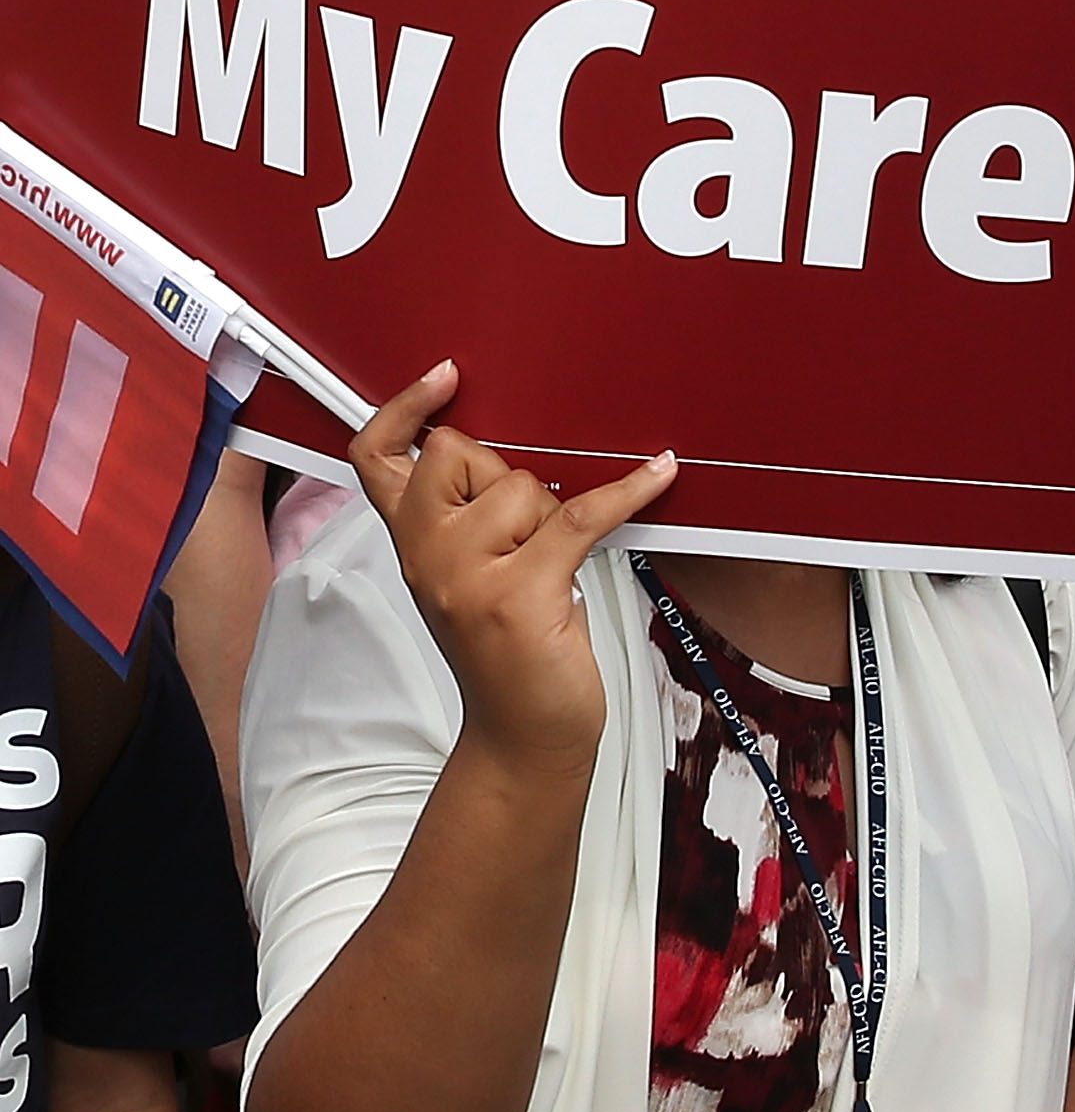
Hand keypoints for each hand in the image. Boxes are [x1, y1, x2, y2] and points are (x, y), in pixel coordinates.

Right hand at [349, 362, 676, 768]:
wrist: (524, 736)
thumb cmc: (512, 651)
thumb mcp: (472, 575)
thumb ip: (468, 517)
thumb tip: (511, 457)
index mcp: (411, 544)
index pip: (377, 457)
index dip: (403, 409)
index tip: (444, 375)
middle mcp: (425, 554)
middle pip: (462, 454)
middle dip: (508, 475)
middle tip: (528, 538)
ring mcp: (466, 575)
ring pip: (522, 487)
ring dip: (552, 516)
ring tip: (551, 572)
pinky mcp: (520, 594)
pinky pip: (580, 516)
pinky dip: (628, 492)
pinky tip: (661, 473)